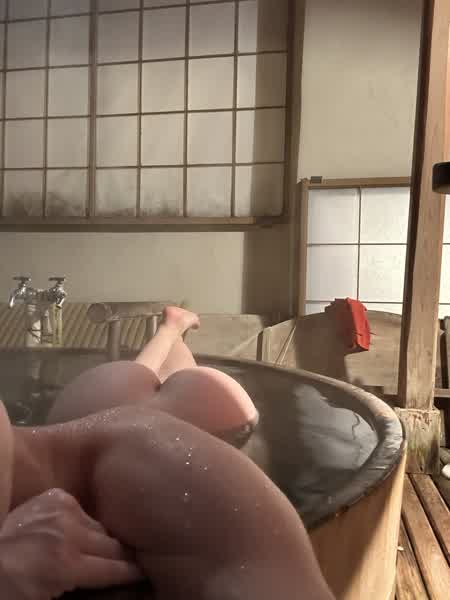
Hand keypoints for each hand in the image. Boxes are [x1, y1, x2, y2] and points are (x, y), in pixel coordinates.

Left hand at [0, 488, 142, 599]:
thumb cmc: (15, 590)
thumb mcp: (51, 596)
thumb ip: (85, 586)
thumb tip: (118, 584)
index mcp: (66, 564)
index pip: (114, 568)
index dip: (132, 573)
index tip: (145, 574)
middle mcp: (68, 532)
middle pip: (112, 545)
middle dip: (122, 557)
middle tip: (130, 563)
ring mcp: (61, 510)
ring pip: (99, 526)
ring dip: (99, 539)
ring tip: (97, 550)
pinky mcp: (54, 497)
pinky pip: (82, 510)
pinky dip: (81, 522)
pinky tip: (74, 532)